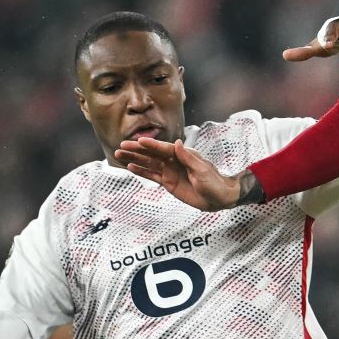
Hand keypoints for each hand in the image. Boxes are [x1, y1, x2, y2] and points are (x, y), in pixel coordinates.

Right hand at [113, 137, 248, 210]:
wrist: (219, 197)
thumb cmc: (214, 182)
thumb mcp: (201, 170)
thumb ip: (188, 158)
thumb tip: (177, 143)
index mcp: (182, 154)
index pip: (163, 148)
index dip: (151, 145)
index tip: (138, 141)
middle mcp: (173, 161)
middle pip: (151, 154)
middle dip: (136, 150)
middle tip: (121, 146)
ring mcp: (169, 171)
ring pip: (148, 163)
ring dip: (134, 159)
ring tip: (119, 155)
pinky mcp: (168, 182)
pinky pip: (152, 176)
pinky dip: (141, 172)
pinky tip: (130, 168)